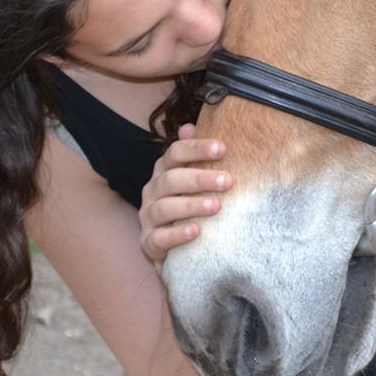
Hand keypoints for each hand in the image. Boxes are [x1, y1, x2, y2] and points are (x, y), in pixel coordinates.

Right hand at [138, 123, 232, 267]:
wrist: (175, 249)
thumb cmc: (187, 205)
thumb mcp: (193, 179)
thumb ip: (193, 156)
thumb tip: (189, 126)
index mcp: (164, 171)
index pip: (175, 153)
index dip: (197, 148)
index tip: (222, 148)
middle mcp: (152, 191)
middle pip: (171, 179)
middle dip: (199, 178)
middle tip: (228, 181)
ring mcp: (148, 217)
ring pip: (164, 208)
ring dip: (191, 205)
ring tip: (216, 206)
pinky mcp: (148, 242)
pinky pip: (159, 238)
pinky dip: (177, 234)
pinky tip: (196, 231)